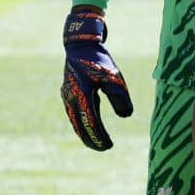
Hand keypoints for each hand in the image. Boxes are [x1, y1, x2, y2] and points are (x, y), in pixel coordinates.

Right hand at [61, 9, 133, 150]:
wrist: (81, 45)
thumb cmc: (99, 60)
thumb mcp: (114, 76)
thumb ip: (120, 96)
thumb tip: (126, 115)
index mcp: (82, 92)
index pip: (91, 120)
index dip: (99, 135)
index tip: (109, 146)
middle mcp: (71, 96)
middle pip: (80, 124)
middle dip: (91, 138)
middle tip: (104, 149)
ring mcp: (68, 95)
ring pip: (76, 120)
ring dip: (85, 133)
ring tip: (97, 144)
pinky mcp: (70, 93)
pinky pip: (75, 113)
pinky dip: (82, 123)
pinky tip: (90, 130)